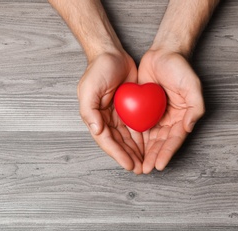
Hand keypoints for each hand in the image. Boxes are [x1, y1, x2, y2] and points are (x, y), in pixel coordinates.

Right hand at [78, 51, 143, 173]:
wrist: (112, 54)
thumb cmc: (98, 70)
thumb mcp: (89, 88)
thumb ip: (89, 110)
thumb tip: (96, 130)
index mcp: (95, 117)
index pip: (106, 141)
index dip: (117, 154)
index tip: (129, 165)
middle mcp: (105, 119)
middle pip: (118, 143)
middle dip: (128, 157)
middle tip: (139, 169)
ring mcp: (117, 115)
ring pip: (127, 139)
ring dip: (135, 152)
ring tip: (145, 164)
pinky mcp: (129, 110)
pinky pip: (135, 128)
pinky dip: (141, 139)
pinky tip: (148, 148)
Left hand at [138, 49, 204, 172]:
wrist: (162, 53)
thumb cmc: (179, 68)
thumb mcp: (192, 85)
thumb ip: (195, 107)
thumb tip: (189, 128)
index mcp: (181, 117)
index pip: (173, 140)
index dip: (166, 153)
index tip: (158, 165)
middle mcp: (168, 119)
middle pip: (159, 143)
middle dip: (152, 157)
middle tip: (143, 170)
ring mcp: (155, 115)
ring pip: (147, 138)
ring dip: (142, 152)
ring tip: (135, 165)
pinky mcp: (142, 110)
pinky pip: (137, 126)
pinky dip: (133, 138)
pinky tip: (127, 148)